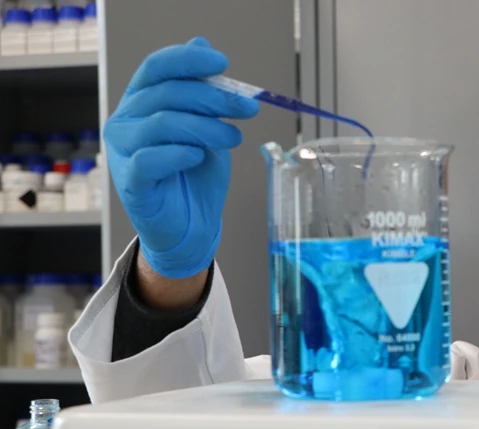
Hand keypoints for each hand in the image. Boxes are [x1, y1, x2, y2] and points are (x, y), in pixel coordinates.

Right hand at [103, 37, 258, 278]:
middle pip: (165, 94)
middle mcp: (126, 121)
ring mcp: (124, 152)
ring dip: (206, 126)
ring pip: (162, 124)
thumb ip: (203, 92)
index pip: (157, 67)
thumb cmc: (196, 176)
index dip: (188, 61)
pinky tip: (200, 157)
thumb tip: (203, 44)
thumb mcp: (208, 127)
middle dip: (212, 97)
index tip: (224, 64)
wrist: (192, 227)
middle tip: (247, 107)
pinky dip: (179, 154)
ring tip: (234, 137)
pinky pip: (150, 159)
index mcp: (142, 102)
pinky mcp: (131, 182)